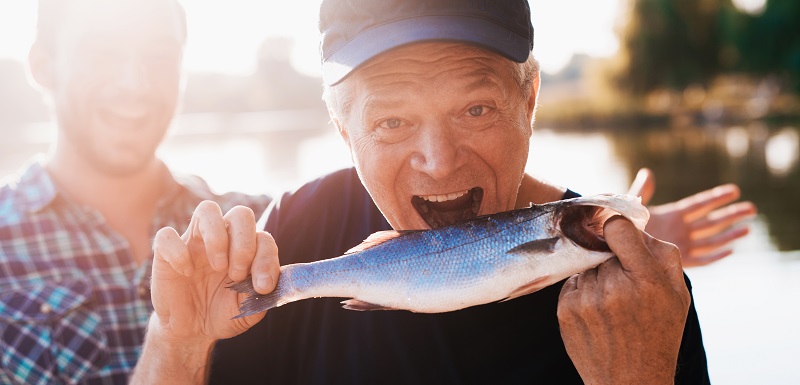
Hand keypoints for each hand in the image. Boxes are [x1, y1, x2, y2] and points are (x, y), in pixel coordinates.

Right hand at [150, 201, 278, 342]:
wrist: (193, 332)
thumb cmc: (223, 313)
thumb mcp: (249, 309)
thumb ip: (263, 295)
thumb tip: (271, 282)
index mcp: (246, 250)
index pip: (263, 237)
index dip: (266, 259)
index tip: (262, 286)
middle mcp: (223, 239)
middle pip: (241, 214)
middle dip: (244, 244)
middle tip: (237, 275)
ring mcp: (194, 242)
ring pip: (208, 210)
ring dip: (218, 238)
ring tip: (219, 267)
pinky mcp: (166, 253)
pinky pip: (167, 235)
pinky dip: (178, 253)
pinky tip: (186, 272)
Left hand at [557, 217, 689, 384]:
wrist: (630, 381)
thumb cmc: (659, 333)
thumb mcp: (677, 295)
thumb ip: (662, 254)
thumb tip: (636, 223)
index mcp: (647, 280)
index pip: (618, 228)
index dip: (616, 227)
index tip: (617, 234)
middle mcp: (615, 289)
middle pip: (602, 249)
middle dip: (612, 260)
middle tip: (625, 284)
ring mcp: (587, 300)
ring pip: (587, 266)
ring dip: (597, 277)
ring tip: (613, 303)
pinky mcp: (565, 311)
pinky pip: (572, 282)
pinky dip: (583, 291)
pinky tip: (597, 312)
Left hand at [627, 168, 756, 266]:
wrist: (616, 249)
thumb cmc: (624, 225)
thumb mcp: (633, 207)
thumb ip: (642, 191)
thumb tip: (647, 172)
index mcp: (673, 214)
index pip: (699, 204)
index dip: (716, 198)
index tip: (734, 190)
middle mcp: (681, 228)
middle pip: (711, 221)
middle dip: (731, 214)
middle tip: (752, 208)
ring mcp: (682, 244)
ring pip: (711, 239)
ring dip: (729, 235)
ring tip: (747, 229)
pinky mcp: (679, 261)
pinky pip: (701, 259)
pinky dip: (715, 256)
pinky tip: (730, 250)